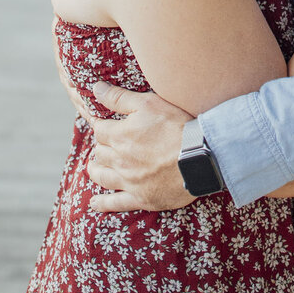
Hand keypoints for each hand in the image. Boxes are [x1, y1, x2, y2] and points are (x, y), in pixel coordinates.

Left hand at [82, 82, 194, 212]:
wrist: (199, 156)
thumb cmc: (176, 126)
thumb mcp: (148, 103)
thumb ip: (119, 97)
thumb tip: (95, 88)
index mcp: (119, 136)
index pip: (100, 130)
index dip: (101, 125)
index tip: (104, 124)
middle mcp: (119, 160)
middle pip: (100, 153)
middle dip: (101, 146)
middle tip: (105, 144)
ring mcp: (129, 181)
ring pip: (102, 177)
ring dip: (96, 170)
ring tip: (94, 167)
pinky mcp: (140, 198)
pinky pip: (116, 203)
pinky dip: (103, 203)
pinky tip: (94, 203)